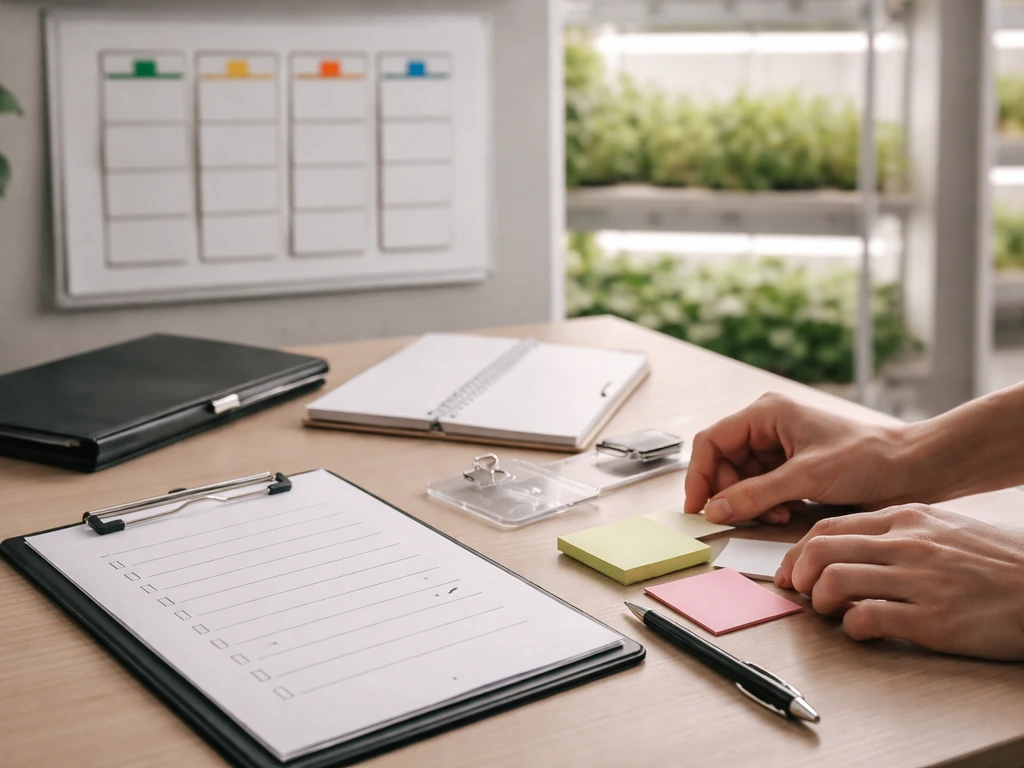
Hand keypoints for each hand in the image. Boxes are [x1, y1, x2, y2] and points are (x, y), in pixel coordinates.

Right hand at [684, 393, 913, 524]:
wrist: (913, 468)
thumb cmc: (867, 458)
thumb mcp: (805, 477)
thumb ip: (754, 494)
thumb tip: (714, 510)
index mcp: (766, 413)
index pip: (712, 441)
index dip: (700, 475)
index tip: (697, 506)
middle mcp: (768, 426)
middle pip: (723, 462)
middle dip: (730, 492)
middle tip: (739, 517)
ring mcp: (779, 447)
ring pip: (740, 478)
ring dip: (750, 502)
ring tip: (773, 515)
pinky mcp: (791, 467)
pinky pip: (760, 488)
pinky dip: (766, 504)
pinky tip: (785, 512)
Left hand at [777, 505, 1023, 660]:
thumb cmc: (999, 563)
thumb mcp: (945, 529)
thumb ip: (898, 534)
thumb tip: (850, 551)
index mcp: (907, 519)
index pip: (828, 527)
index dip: (798, 552)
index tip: (792, 571)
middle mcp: (908, 544)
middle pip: (820, 551)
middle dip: (799, 576)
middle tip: (803, 594)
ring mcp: (919, 581)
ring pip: (834, 582)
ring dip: (821, 603)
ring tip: (833, 613)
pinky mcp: (933, 620)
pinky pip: (866, 620)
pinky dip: (852, 629)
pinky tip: (863, 631)